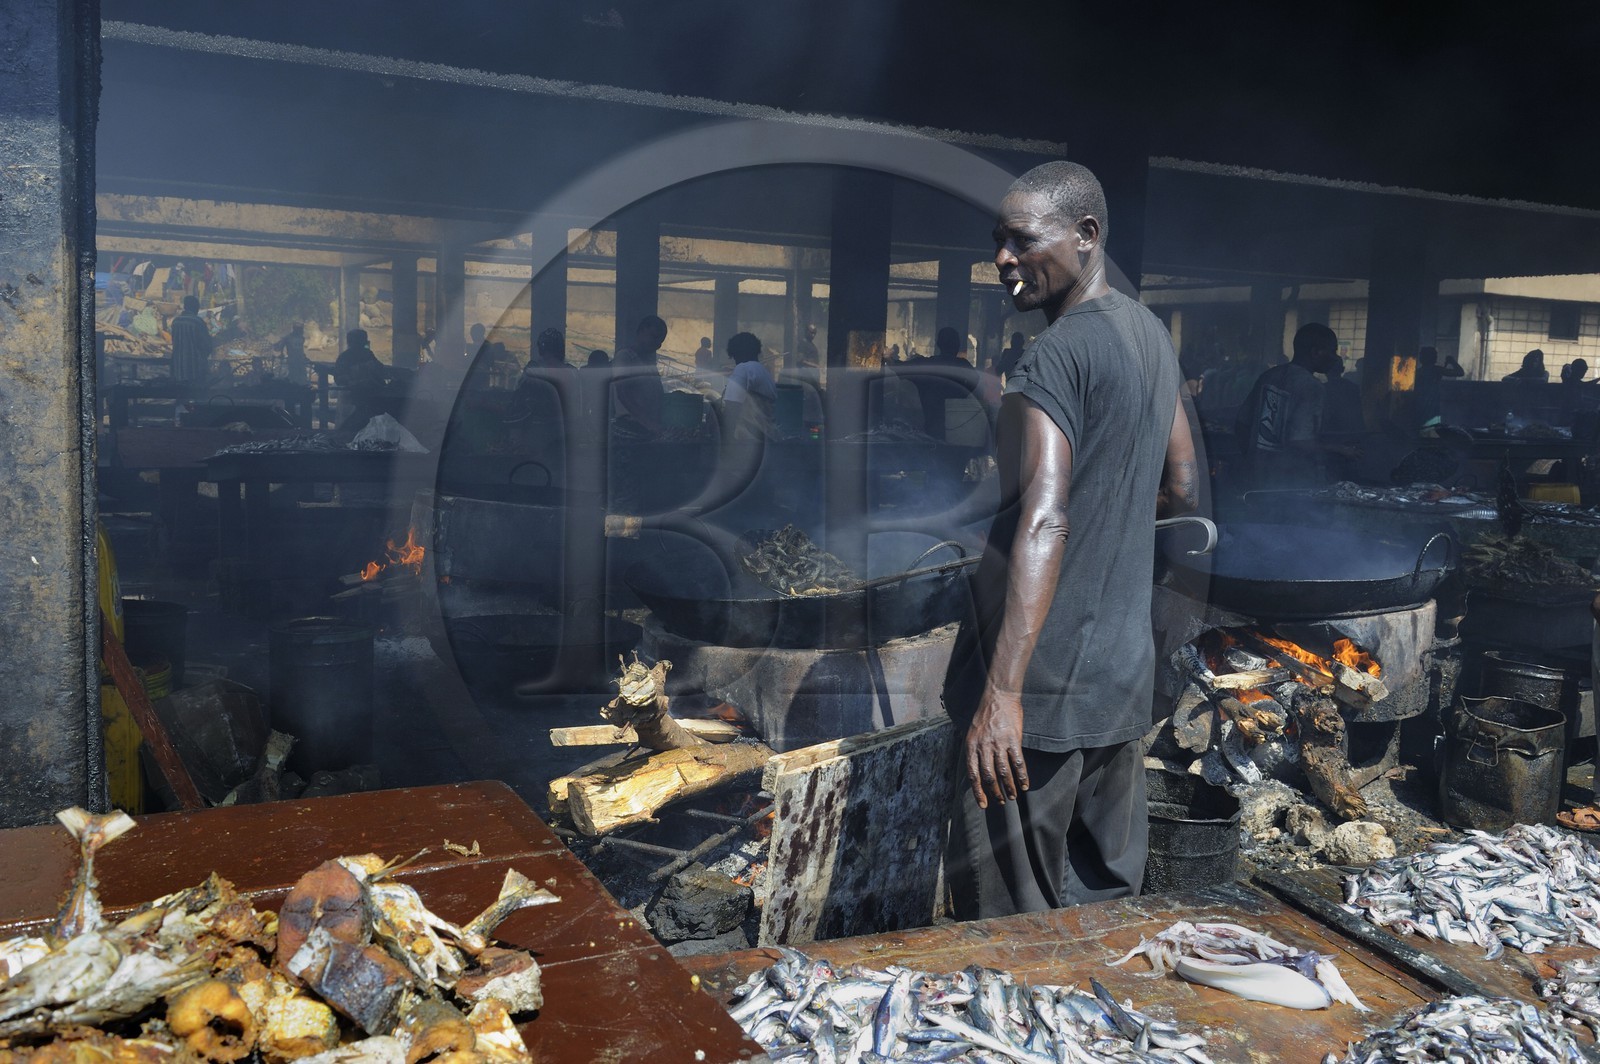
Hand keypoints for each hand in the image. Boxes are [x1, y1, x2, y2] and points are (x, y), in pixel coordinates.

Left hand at [965, 688, 1028, 808]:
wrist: (999, 696)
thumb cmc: (985, 715)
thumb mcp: (972, 733)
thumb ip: (975, 751)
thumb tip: (978, 771)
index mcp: (971, 746)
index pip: (973, 775)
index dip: (978, 792)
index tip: (984, 804)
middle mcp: (983, 747)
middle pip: (989, 777)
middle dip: (995, 792)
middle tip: (1001, 801)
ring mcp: (999, 744)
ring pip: (1004, 773)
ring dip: (1009, 787)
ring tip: (1013, 796)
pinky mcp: (1013, 740)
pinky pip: (1018, 763)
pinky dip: (1022, 776)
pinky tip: (1025, 785)